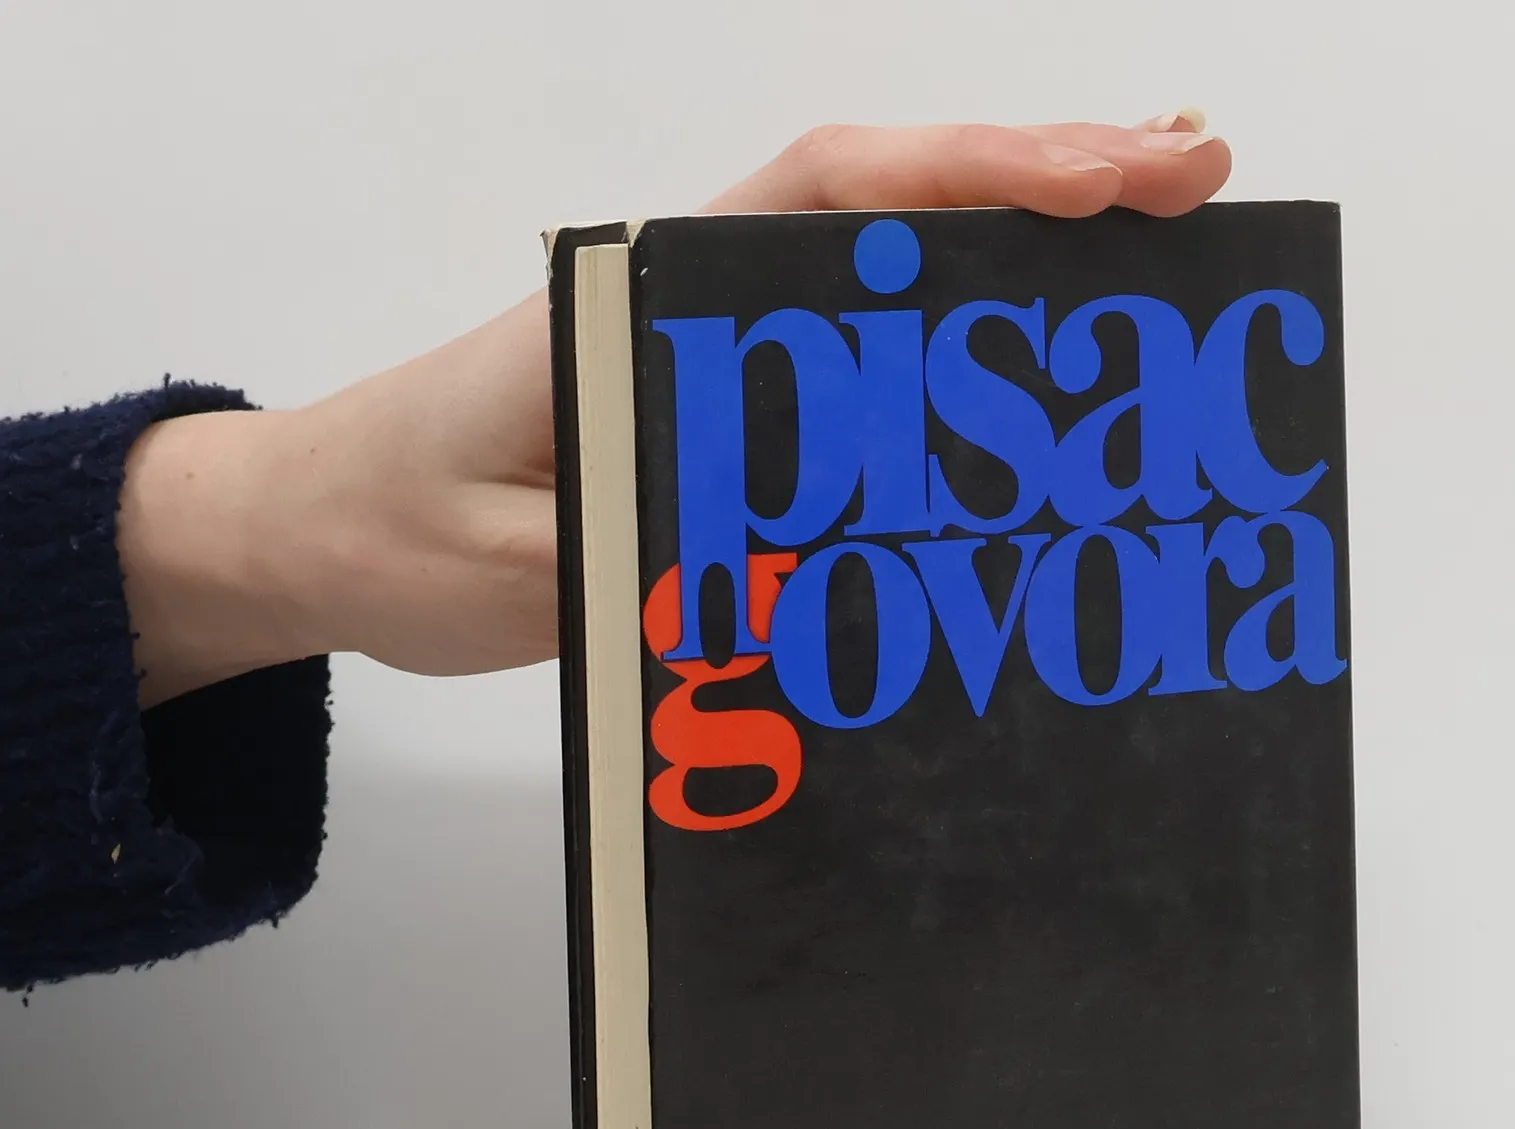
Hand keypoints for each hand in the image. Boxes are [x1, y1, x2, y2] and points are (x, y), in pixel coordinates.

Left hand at [119, 115, 1230, 706]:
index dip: (982, 177)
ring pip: (885, 279)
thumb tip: (807, 565)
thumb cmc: (392, 524)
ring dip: (1017, 263)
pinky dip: (952, 355)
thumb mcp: (517, 565)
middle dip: (1047, 188)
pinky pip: (857, 372)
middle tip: (1197, 182)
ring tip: (1162, 253)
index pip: (834, 197)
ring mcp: (712, 354)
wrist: (316, 533)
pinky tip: (1032, 379)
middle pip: (892, 210)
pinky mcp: (719, 418)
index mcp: (645, 298)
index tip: (1114, 177)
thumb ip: (650, 555)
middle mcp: (693, 301)